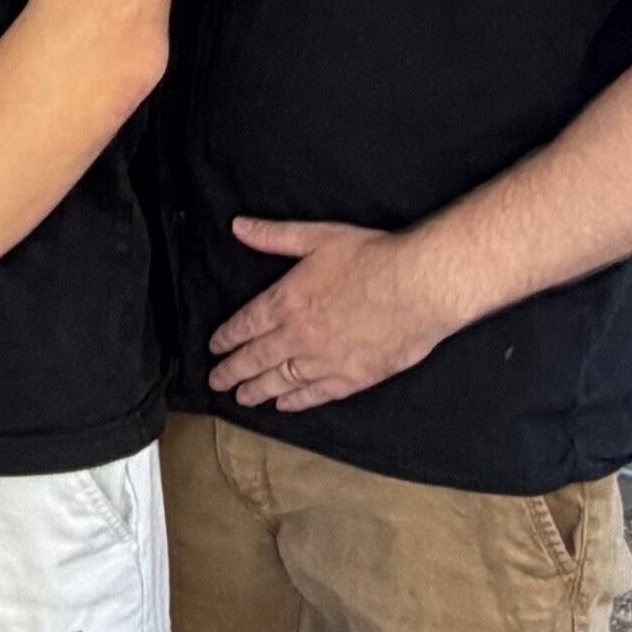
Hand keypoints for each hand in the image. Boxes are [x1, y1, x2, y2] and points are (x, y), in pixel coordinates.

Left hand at [208, 219, 466, 412]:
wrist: (418, 287)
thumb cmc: (371, 256)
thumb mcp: (317, 236)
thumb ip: (274, 236)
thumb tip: (238, 226)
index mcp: (286, 301)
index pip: (246, 325)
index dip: (227, 338)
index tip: (213, 348)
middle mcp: (298, 336)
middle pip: (257, 358)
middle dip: (232, 371)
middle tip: (215, 382)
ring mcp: (325, 361)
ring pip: (282, 380)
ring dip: (258, 390)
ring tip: (242, 399)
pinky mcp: (352, 378)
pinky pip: (316, 394)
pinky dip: (296, 402)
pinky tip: (284, 405)